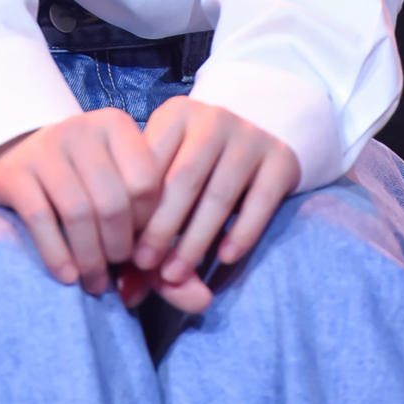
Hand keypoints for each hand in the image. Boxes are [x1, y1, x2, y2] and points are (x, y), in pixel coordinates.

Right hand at [0, 108, 162, 293]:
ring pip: (79, 211)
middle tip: (118, 269)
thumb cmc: (88, 189)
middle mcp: (82, 127)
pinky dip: (58, 255)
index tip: (142, 247)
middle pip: (113, 200)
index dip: (149, 226)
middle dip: (120, 248)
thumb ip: (166, 249)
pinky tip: (68, 276)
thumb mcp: (126, 202)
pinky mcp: (15, 171)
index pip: (147, 181)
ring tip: (96, 282)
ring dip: (91, 259)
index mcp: (117, 127)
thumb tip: (203, 299)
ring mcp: (45, 147)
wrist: (23, 164)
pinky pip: (41, 219)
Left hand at [117, 99, 299, 317]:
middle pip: (183, 179)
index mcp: (177, 114)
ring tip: (174, 275)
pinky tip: (222, 258)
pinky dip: (240, 233)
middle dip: (161, 229)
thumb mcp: (168, 168)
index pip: (150, 161)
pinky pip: (259, 202)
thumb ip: (147, 218)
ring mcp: (250, 137)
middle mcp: (214, 119)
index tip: (123, 247)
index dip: (134, 208)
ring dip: (194, 242)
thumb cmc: (198, 158)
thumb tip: (128, 288)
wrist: (262, 124)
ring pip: (219, 196)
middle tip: (146, 266)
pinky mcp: (281, 159)